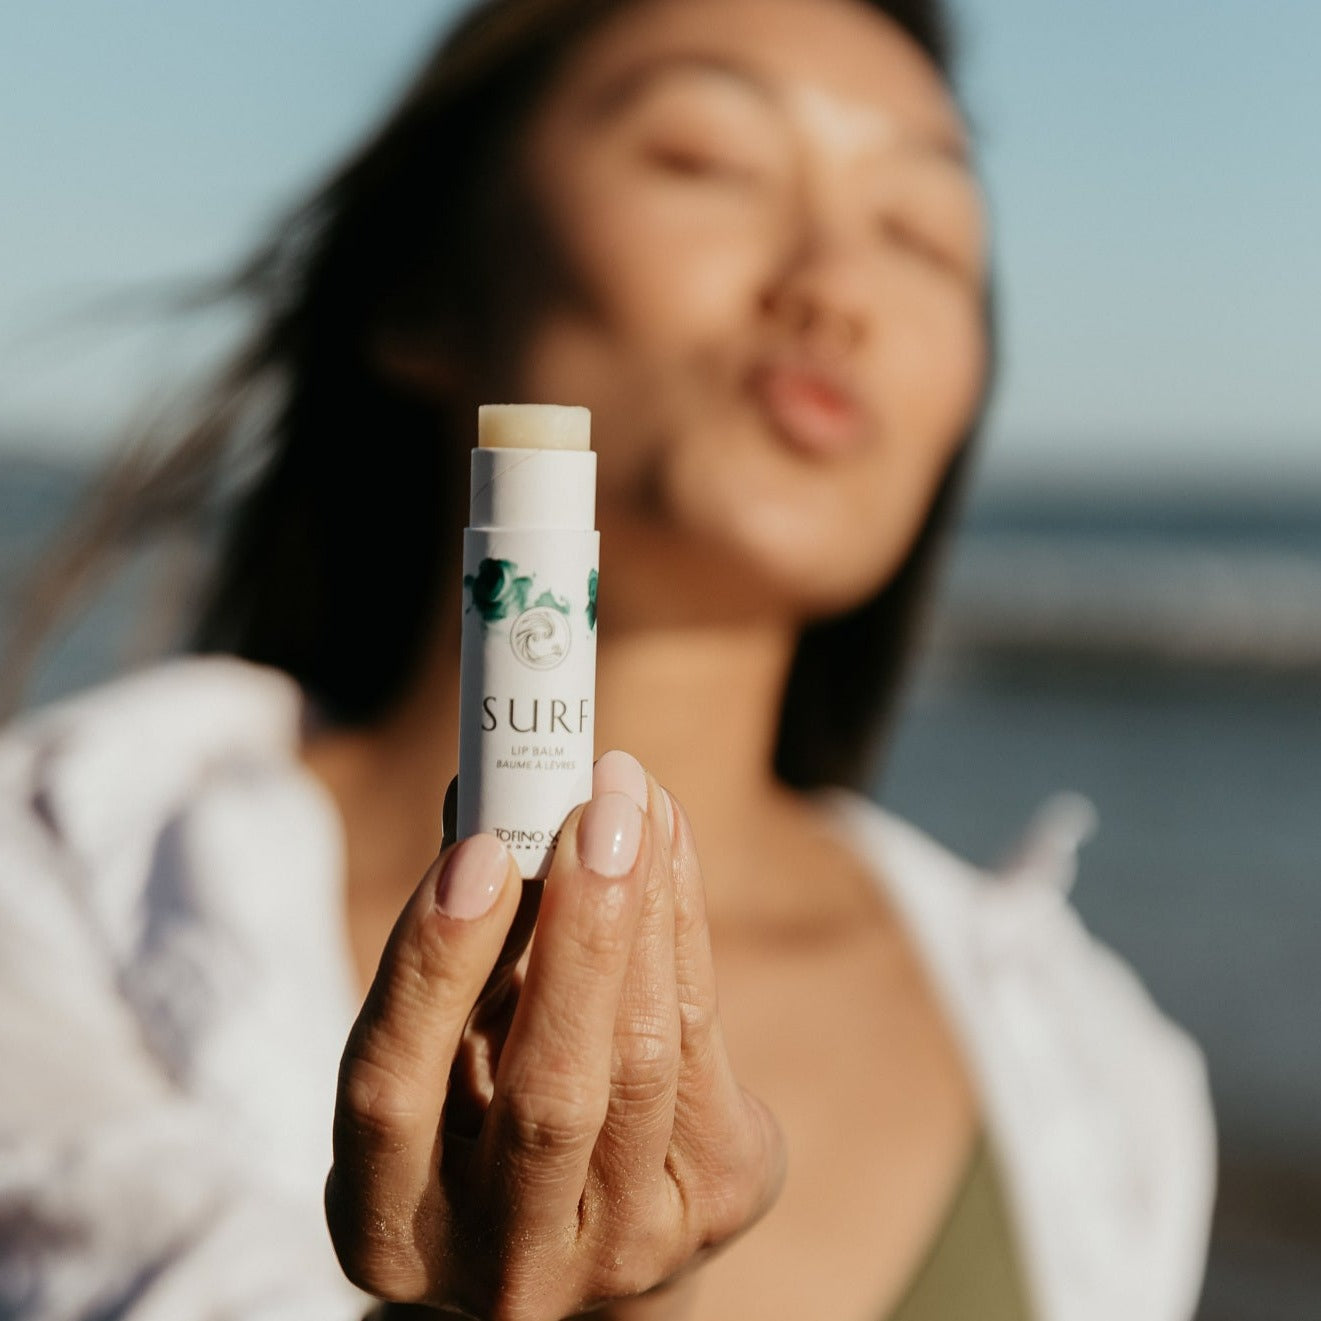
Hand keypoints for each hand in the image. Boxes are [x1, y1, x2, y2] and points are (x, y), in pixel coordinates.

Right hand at [325, 751, 783, 1319]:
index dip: (434, 969)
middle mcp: (503, 1266)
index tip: (482, 850)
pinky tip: (667, 838)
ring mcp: (622, 1250)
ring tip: (636, 798)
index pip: (389, 1095)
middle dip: (581, 935)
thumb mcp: (444, 1047)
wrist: (595, 1220)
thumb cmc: (486, 1106)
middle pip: (548, 1097)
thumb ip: (457, 945)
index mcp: (388, 1228)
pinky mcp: (713, 1204)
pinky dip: (682, 924)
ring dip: (647, 909)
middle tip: (598, 806)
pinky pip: (700, 1038)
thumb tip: (484, 795)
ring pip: (641, 1060)